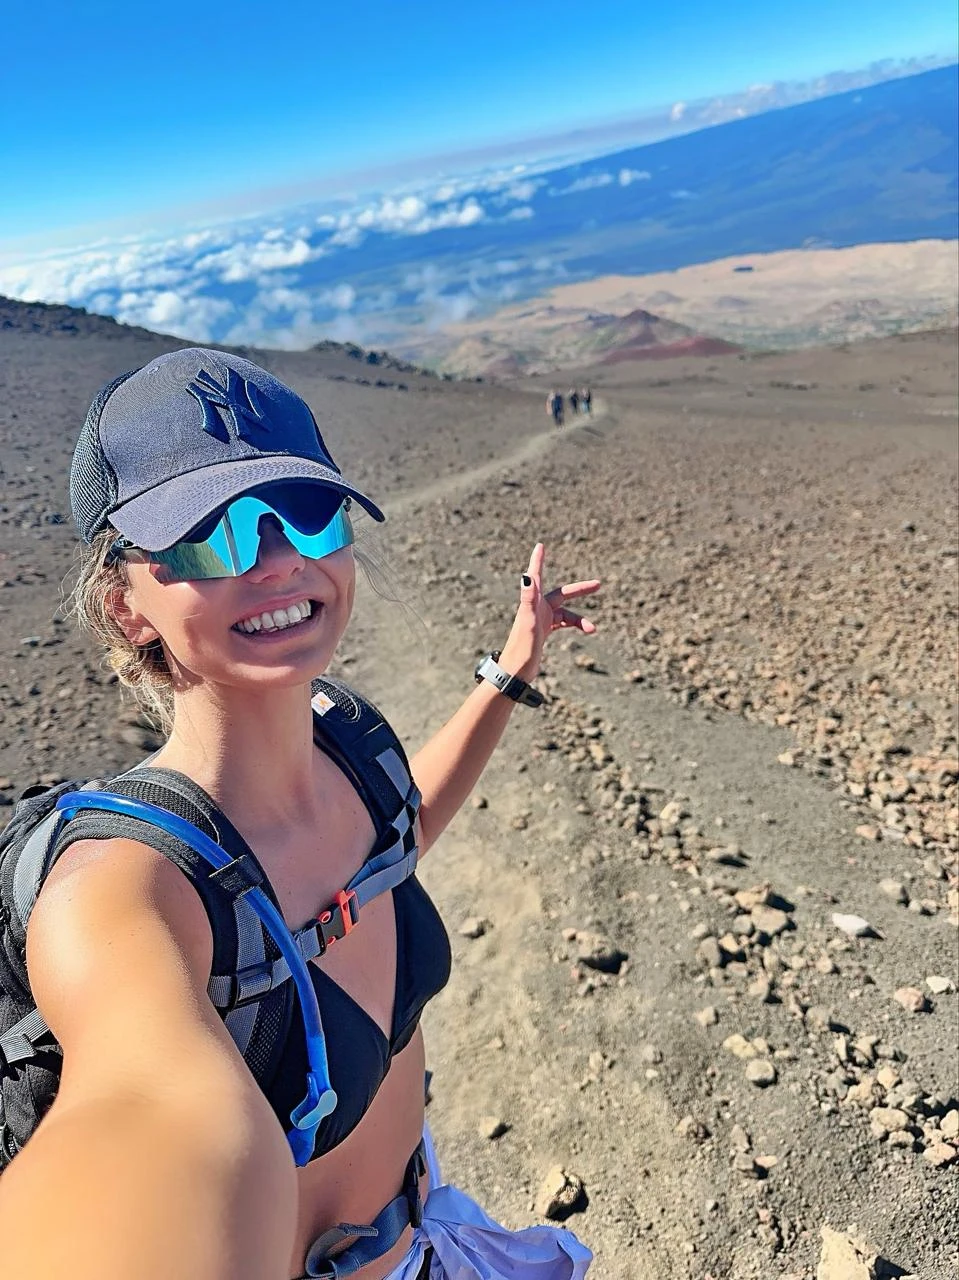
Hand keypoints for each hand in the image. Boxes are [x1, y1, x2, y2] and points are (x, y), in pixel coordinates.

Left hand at [499, 543, 600, 681]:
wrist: (515, 672)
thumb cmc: (521, 648)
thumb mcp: (528, 621)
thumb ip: (528, 598)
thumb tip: (527, 576)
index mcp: (532, 603)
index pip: (536, 576)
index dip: (538, 560)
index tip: (540, 545)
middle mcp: (536, 609)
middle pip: (561, 594)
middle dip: (580, 590)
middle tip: (598, 585)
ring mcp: (541, 620)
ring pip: (566, 613)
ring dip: (580, 620)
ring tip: (593, 630)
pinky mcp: (543, 631)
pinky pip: (563, 623)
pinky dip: (574, 625)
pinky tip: (586, 630)